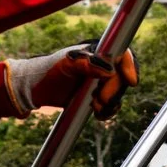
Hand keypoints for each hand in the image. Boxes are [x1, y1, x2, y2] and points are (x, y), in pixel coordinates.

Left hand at [9, 43, 139, 118]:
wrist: (36, 89)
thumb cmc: (48, 71)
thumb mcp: (65, 65)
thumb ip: (85, 64)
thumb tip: (109, 70)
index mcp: (96, 52)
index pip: (122, 54)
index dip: (130, 66)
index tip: (131, 82)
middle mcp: (102, 65)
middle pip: (121, 77)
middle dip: (113, 91)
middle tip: (98, 101)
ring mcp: (101, 81)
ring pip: (118, 93)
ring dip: (110, 103)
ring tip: (95, 108)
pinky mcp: (97, 96)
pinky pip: (111, 105)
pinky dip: (108, 112)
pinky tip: (98, 114)